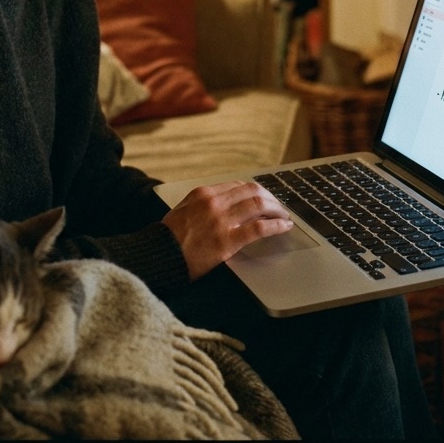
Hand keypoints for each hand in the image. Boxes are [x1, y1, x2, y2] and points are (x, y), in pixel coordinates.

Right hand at [161, 180, 292, 280]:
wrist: (159, 257)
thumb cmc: (168, 238)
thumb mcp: (183, 210)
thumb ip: (202, 203)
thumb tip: (223, 202)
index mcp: (203, 193)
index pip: (237, 185)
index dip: (255, 191)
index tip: (263, 198)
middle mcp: (214, 202)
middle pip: (252, 191)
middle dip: (270, 197)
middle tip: (278, 206)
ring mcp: (221, 220)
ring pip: (259, 206)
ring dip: (277, 209)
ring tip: (284, 216)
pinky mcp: (227, 241)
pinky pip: (259, 228)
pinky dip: (276, 225)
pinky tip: (284, 227)